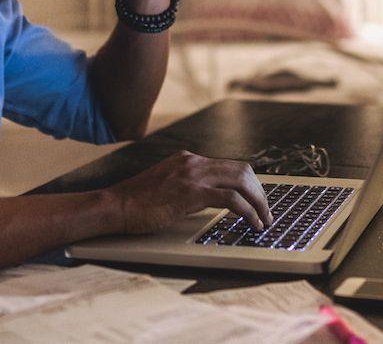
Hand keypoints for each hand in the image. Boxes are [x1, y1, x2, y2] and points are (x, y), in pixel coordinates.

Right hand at [106, 150, 273, 233]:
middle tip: (266, 211)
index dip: (249, 184)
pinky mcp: (191, 192)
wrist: (115, 206)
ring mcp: (192, 175)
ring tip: (264, 219)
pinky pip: (231, 199)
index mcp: (188, 159)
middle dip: (260, 192)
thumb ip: (186, 185)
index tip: (257, 200)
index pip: (230, 166)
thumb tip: (209, 199)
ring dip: (258, 202)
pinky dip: (247, 212)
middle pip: (242, 170)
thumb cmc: (136, 203)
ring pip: (242, 181)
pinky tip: (252, 223)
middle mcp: (193, 162)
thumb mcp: (165, 185)